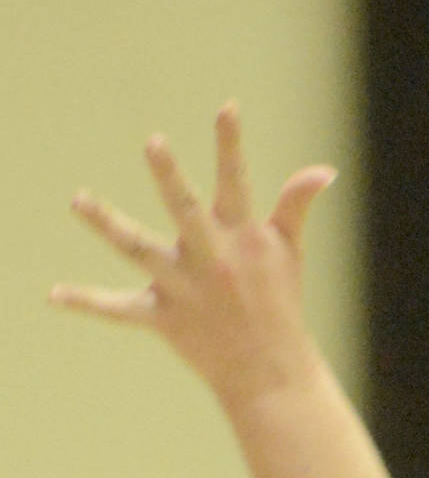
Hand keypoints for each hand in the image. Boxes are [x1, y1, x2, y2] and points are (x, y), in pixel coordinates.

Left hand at [52, 109, 332, 405]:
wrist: (269, 370)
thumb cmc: (280, 302)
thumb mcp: (290, 251)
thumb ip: (296, 205)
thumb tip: (325, 170)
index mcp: (242, 239)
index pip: (238, 183)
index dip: (232, 145)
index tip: (227, 107)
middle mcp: (211, 259)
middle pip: (185, 210)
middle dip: (170, 176)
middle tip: (154, 142)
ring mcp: (183, 289)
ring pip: (139, 250)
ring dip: (107, 224)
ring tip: (79, 200)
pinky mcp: (162, 318)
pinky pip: (118, 310)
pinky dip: (87, 302)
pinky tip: (54, 295)